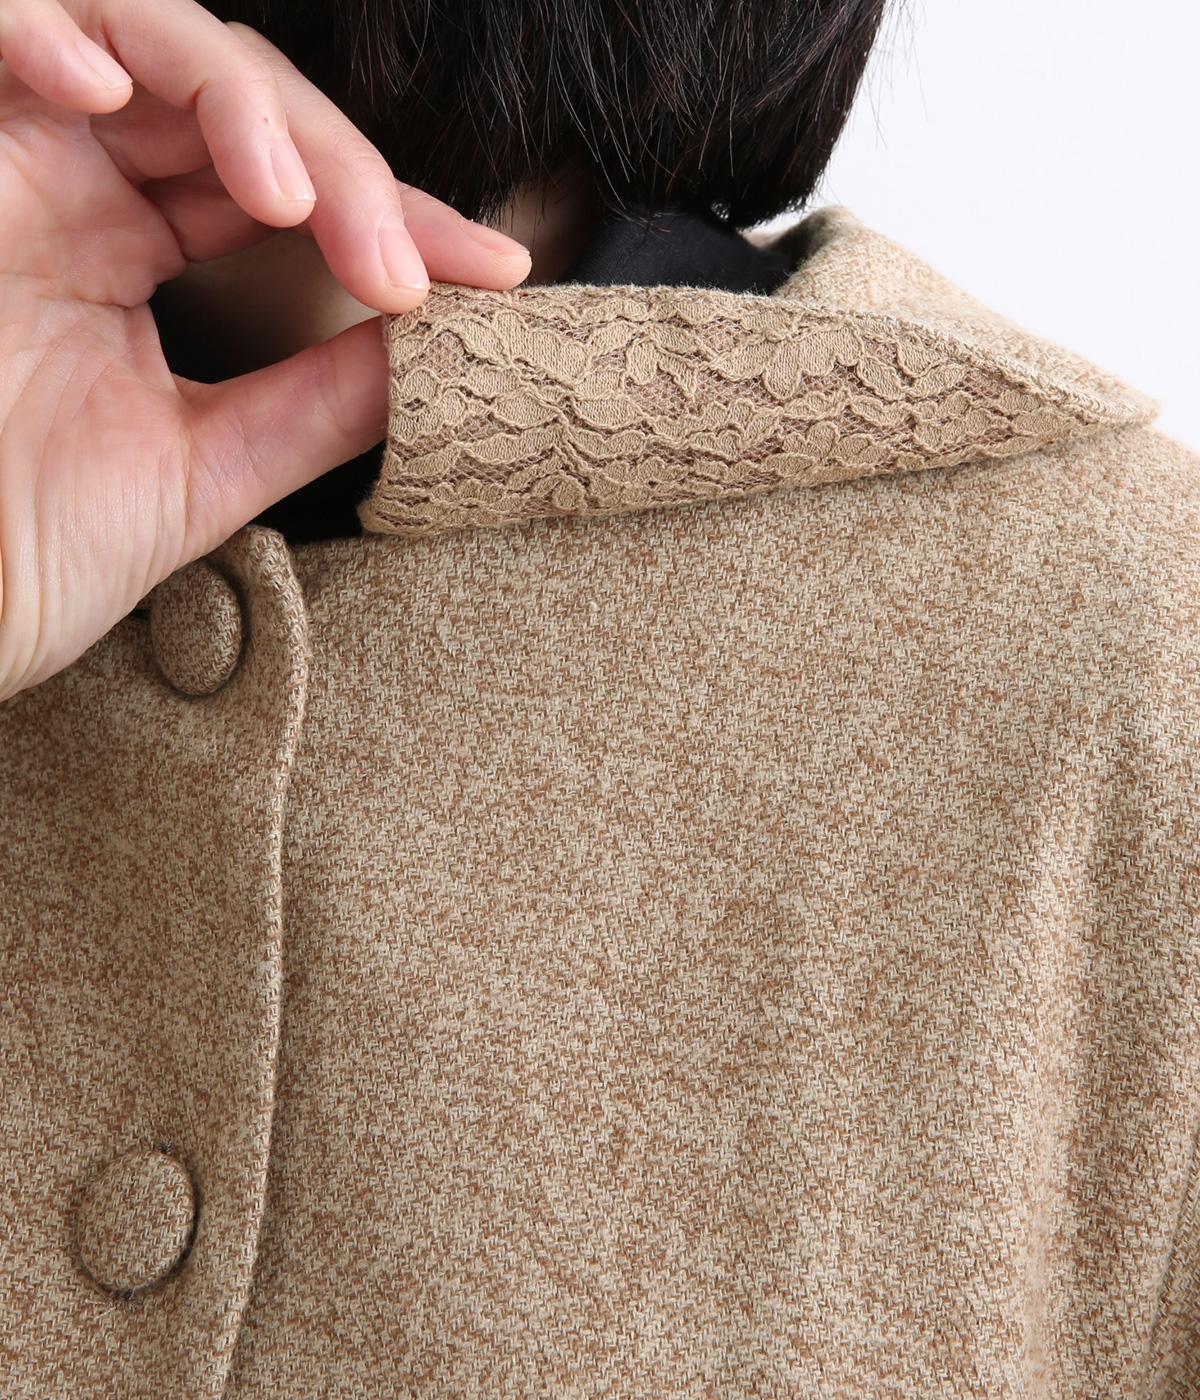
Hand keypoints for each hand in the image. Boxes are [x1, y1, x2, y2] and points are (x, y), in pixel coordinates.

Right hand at [0, 0, 530, 699]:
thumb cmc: (30, 550)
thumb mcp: (210, 465)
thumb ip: (319, 400)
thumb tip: (437, 352)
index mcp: (129, 249)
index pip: (284, 190)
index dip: (394, 216)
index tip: (496, 273)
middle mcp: (77, 189)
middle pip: (238, 106)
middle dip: (342, 173)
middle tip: (405, 269)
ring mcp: (12, 163)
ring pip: (144, 43)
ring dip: (239, 104)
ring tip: (296, 202)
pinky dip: (45, 35)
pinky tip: (112, 97)